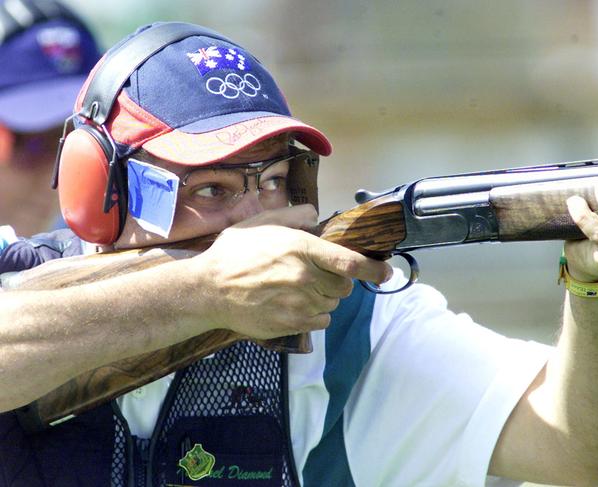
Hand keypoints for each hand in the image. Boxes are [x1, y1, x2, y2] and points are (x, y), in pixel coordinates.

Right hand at [187, 205, 392, 338]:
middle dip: (336, 281)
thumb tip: (316, 215)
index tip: (387, 272)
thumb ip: (292, 216)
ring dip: (324, 298)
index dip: (373, 268)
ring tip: (299, 290)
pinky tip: (295, 305)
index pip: (349, 262)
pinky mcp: (291, 324)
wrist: (208, 290)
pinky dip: (315, 315)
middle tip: (316, 276)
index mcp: (301, 249)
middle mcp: (305, 278)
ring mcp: (299, 304)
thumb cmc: (233, 254)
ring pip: (332, 305)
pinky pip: (320, 321)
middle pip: (344, 287)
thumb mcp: (260, 223)